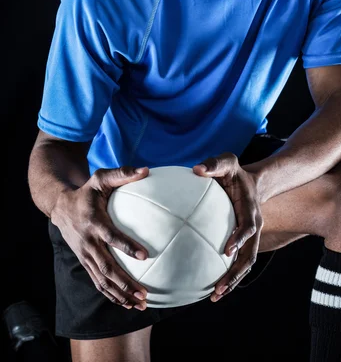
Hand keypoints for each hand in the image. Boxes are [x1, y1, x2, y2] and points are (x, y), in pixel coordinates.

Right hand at [50, 166, 149, 310]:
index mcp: (94, 222)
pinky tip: (126, 304)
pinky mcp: (85, 262)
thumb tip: (146, 170)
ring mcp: (85, 255)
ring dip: (120, 294)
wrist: (60, 206)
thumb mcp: (100, 178)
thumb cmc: (87, 191)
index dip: (127, 246)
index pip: (111, 236)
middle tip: (144, 293)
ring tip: (140, 303)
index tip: (145, 255)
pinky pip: (97, 282)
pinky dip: (111, 294)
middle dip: (125, 282)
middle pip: (107, 267)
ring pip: (102, 280)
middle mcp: (89, 242)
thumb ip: (122, 174)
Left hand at [192, 153, 263, 301]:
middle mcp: (253, 228)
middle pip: (249, 257)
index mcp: (251, 211)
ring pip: (245, 265)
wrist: (250, 183)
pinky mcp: (241, 243)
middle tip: (218, 288)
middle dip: (235, 274)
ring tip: (214, 296)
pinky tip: (209, 286)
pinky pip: (236, 262)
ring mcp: (249, 238)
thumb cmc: (235, 172)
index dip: (240, 239)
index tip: (227, 250)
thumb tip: (196, 169)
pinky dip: (227, 275)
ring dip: (232, 281)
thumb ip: (214, 163)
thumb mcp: (227, 162)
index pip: (248, 228)